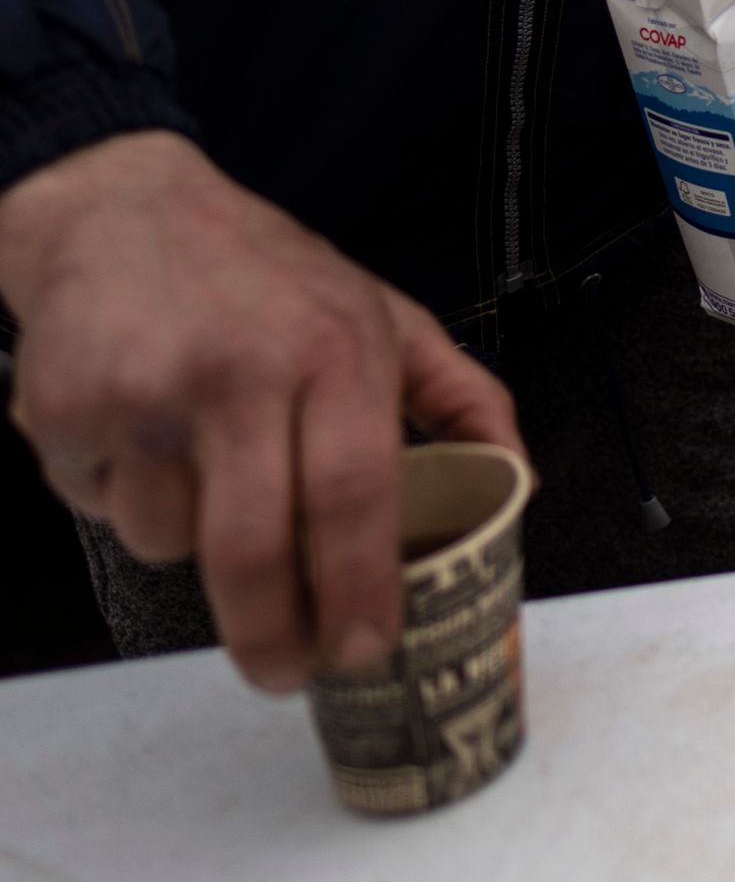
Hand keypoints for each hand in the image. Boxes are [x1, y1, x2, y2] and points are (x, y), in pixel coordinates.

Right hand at [0, 132, 520, 692]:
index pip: (357, 494)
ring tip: (202, 466)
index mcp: (337, 350)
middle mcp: (243, 372)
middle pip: (256, 548)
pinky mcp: (66, 412)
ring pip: (172, 542)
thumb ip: (463, 396)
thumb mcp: (385, 313)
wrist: (122, 210)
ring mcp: (147, 394)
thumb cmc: (267, 276)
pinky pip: (104, 511)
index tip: (366, 648)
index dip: (361, 588)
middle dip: (273, 634)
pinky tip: (141, 436)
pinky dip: (124, 500)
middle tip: (286, 671)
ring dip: (189, 540)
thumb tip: (520, 480)